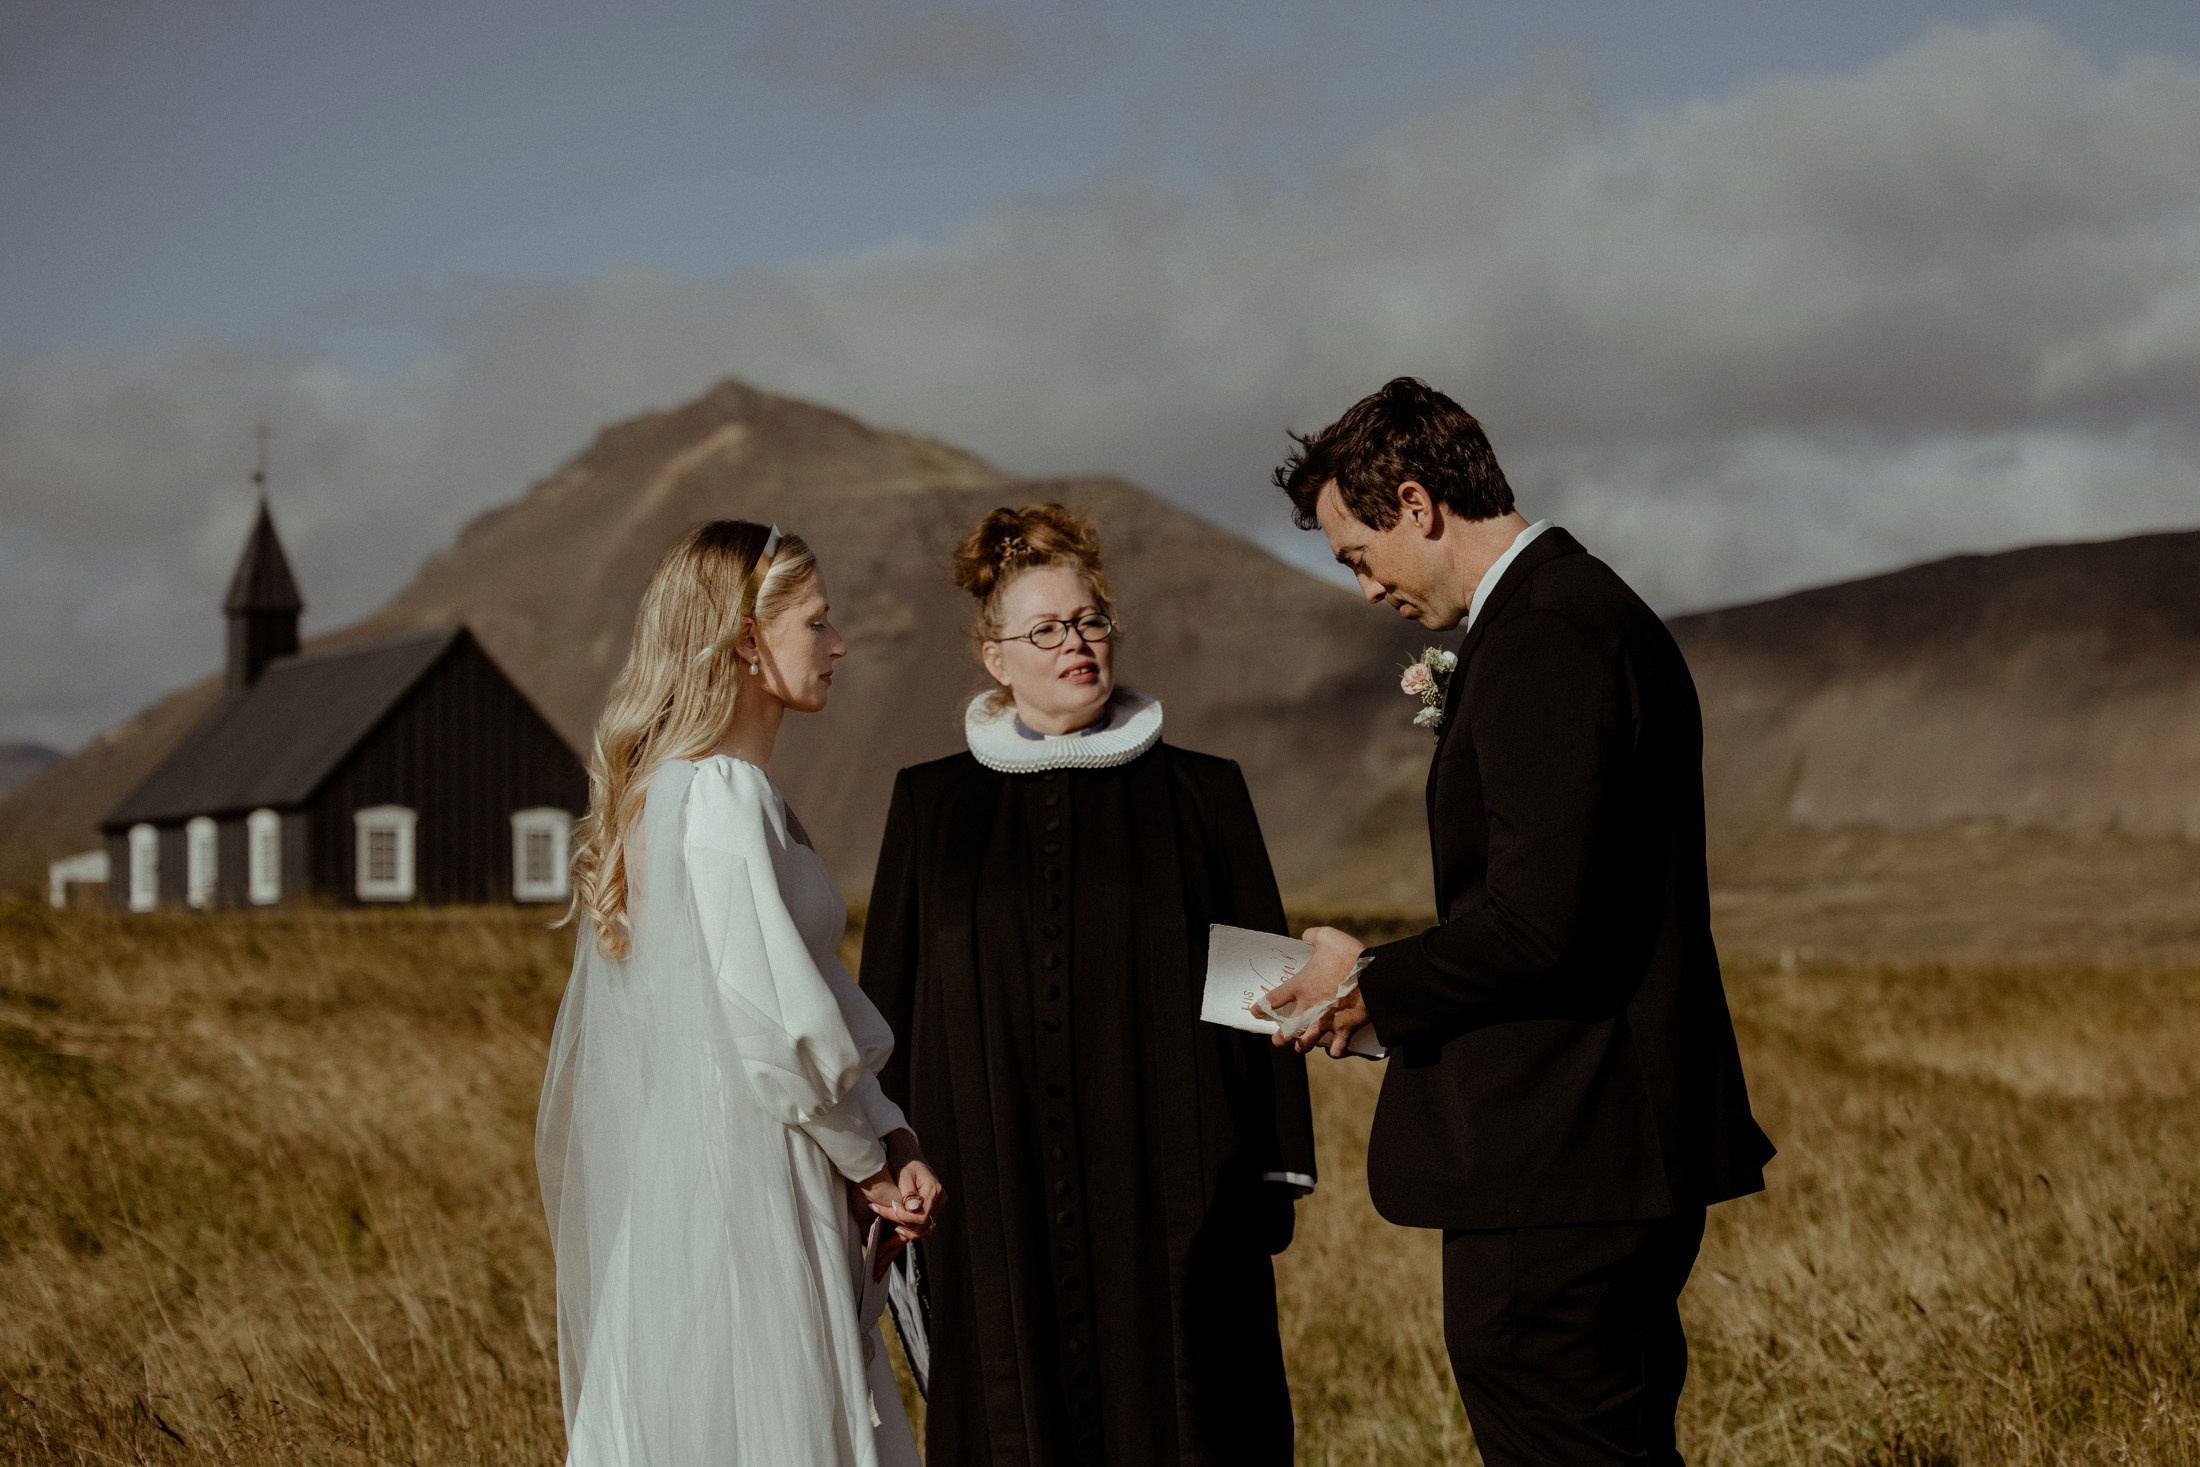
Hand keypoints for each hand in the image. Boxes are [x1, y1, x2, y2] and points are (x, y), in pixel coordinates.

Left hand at [859, 1128, 944, 1234]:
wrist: (906, 1154)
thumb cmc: (903, 1162)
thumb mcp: (903, 1175)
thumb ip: (908, 1193)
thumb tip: (913, 1209)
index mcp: (934, 1190)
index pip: (921, 1216)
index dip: (903, 1217)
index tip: (889, 1206)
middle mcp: (939, 1200)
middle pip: (921, 1226)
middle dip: (899, 1224)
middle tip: (881, 1214)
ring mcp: (936, 1205)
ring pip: (922, 1230)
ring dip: (903, 1232)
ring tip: (886, 1229)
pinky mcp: (930, 1209)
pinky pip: (921, 1226)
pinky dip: (907, 1230)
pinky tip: (893, 1231)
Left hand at [1260, 926, 1370, 1057]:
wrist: (1376, 977)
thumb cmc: (1350, 956)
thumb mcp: (1329, 937)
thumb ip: (1314, 935)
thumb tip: (1306, 936)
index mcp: (1301, 986)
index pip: (1273, 1000)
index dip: (1262, 1008)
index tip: (1256, 1012)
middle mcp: (1310, 1009)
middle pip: (1286, 1032)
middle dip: (1280, 1039)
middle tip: (1279, 1039)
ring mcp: (1327, 1022)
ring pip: (1307, 1044)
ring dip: (1302, 1046)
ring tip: (1301, 1046)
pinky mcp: (1346, 1030)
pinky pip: (1337, 1049)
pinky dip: (1334, 1051)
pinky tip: (1333, 1050)